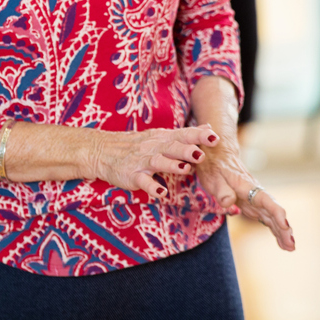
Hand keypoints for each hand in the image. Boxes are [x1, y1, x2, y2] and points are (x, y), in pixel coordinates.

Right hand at [89, 125, 218, 198]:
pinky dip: (152, 187)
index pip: (183, 134)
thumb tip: (208, 126)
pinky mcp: (132, 175)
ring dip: (172, 165)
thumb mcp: (161, 136)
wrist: (104, 150)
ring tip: (185, 169)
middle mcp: (154, 147)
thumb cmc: (138, 145)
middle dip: (187, 150)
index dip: (199, 135)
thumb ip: (185, 134)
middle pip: (172, 147)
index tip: (215, 137)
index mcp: (163, 138)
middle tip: (202, 153)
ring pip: (159, 162)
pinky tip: (161, 193)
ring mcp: (143, 161)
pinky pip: (143, 181)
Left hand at [194, 124, 294, 251]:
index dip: (277, 214)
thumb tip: (228, 202)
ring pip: (272, 216)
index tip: (285, 226)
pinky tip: (281, 241)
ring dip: (282, 231)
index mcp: (247, 186)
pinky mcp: (252, 205)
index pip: (267, 200)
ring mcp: (255, 200)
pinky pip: (266, 218)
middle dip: (283, 228)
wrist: (218, 155)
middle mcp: (255, 193)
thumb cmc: (214, 166)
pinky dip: (275, 229)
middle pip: (273, 212)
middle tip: (291, 246)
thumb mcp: (213, 177)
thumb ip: (221, 190)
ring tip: (290, 248)